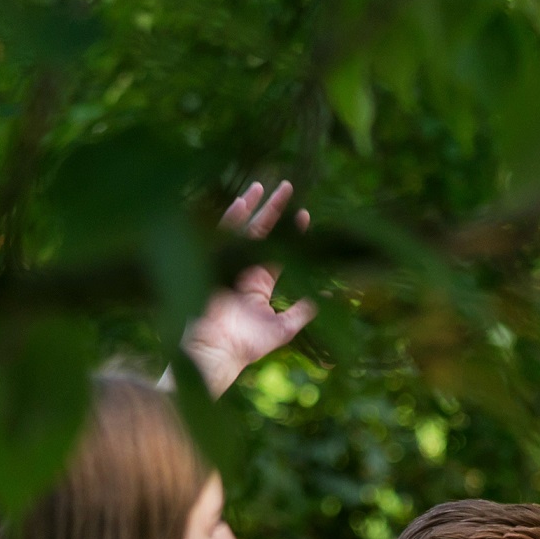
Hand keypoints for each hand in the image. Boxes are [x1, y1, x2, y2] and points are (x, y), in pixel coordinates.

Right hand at [180, 180, 316, 397]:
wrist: (215, 353)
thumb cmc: (246, 346)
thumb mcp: (283, 328)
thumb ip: (303, 311)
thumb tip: (325, 297)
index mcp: (259, 284)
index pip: (279, 250)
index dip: (292, 233)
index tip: (305, 214)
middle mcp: (244, 269)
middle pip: (261, 233)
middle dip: (274, 210)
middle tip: (288, 186)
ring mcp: (228, 264)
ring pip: (241, 229)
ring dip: (252, 207)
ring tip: (263, 185)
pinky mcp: (214, 265)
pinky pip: (222, 236)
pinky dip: (232, 219)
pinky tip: (243, 202)